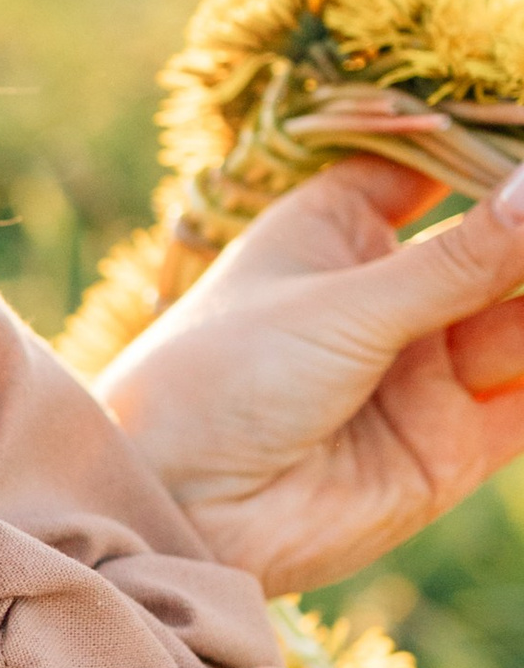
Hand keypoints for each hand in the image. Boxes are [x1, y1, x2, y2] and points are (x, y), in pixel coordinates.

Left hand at [96, 158, 523, 591]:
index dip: (501, 154)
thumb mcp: (342, 304)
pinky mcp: (455, 445)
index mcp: (341, 226)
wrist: (175, 513)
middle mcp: (392, 293)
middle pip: (502, 246)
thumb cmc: (217, 380)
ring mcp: (428, 369)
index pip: (444, 167)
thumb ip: (458, 261)